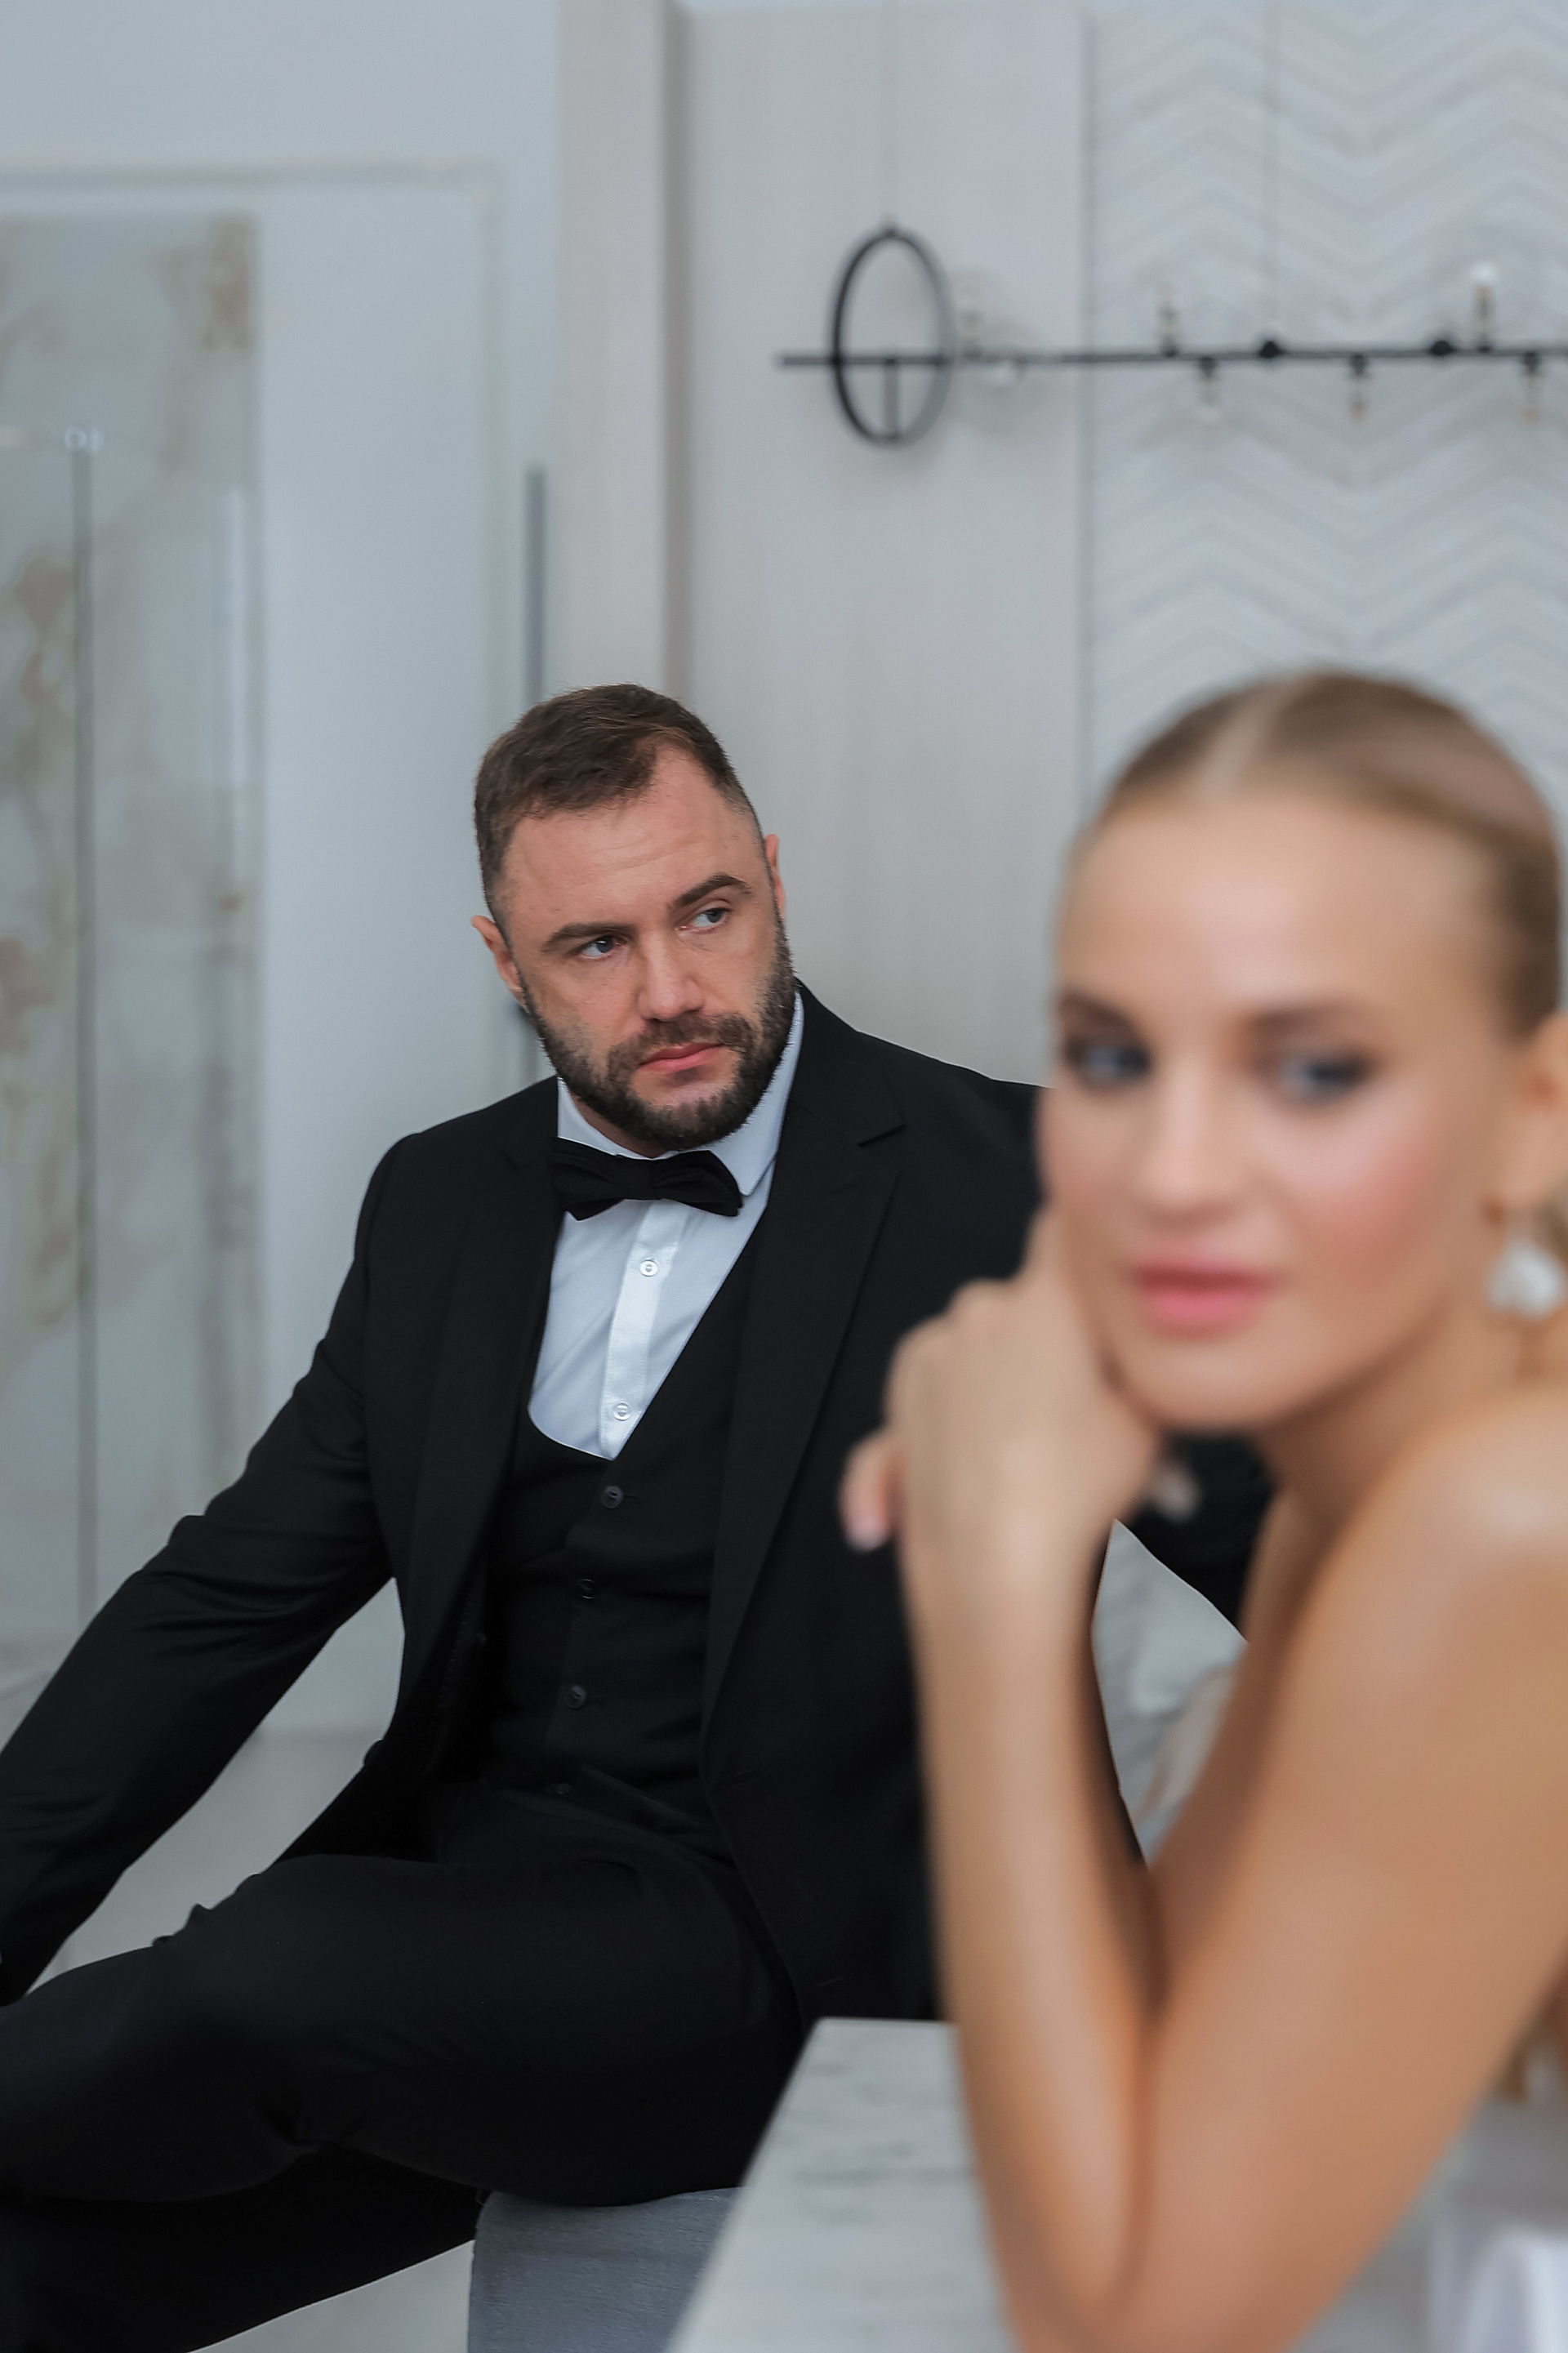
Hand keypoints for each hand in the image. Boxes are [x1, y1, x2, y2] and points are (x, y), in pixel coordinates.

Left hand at [841, 1214, 1159, 1631]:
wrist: (998, 1564)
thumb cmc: (1086, 1485)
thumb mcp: (1150, 1414)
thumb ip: (1142, 1355)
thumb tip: (1134, 1334)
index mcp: (1044, 1298)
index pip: (1066, 1230)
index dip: (1085, 1244)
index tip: (1104, 1274)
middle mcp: (976, 1311)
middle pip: (1025, 1309)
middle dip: (1057, 1352)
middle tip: (1099, 1423)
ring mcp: (928, 1361)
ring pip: (975, 1358)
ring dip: (1002, 1393)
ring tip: (1048, 1469)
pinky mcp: (895, 1414)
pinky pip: (917, 1423)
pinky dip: (926, 1452)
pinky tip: (913, 1512)